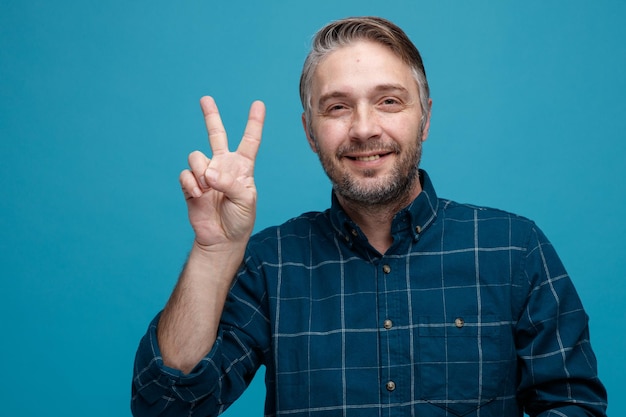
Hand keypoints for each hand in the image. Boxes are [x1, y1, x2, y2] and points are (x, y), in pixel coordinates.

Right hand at [180, 96, 265, 248]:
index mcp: (242, 167)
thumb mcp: (245, 200)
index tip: (258, 104)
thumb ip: (229, 183)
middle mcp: (223, 165)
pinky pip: (186, 174)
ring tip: (208, 188)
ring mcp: (206, 174)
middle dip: (211, 116)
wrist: (222, 238)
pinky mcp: (191, 184)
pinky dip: (191, 183)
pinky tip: (198, 194)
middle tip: (205, 99)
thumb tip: (208, 172)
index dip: (254, 122)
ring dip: (202, 172)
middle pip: (216, 135)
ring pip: (196, 156)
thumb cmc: (240, 219)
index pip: (250, 141)